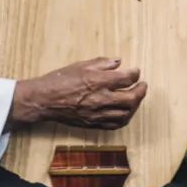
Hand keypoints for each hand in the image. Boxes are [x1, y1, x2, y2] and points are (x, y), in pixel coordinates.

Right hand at [9, 57, 147, 129]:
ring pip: (125, 114)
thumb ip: (102, 63)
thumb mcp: (81, 65)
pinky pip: (114, 125)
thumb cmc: (60, 80)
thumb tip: (118, 62)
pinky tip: (125, 112)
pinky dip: (124, 118)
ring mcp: (97, 114)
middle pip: (131, 99)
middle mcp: (100, 99)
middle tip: (142, 85)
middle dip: (141, 91)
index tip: (136, 71)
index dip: (135, 73)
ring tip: (135, 98)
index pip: (127, 78)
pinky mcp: (93, 123)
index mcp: (98, 81)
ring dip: (135, 106)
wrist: (44, 100)